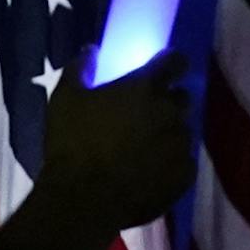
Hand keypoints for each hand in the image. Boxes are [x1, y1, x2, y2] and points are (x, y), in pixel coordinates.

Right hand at [35, 46, 194, 236]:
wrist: (85, 200)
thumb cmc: (73, 143)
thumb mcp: (65, 99)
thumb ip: (81, 68)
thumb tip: (91, 50)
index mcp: (146, 88)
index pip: (175, 60)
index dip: (168, 63)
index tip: (157, 70)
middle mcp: (171, 112)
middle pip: (182, 97)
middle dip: (166, 102)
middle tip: (142, 115)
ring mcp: (181, 145)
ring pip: (181, 132)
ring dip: (167, 135)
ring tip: (142, 150)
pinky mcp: (184, 176)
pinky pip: (182, 163)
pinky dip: (169, 164)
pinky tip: (147, 173)